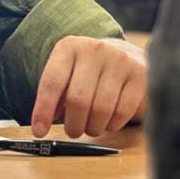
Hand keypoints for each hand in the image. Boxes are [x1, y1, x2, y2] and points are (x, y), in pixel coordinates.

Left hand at [30, 36, 147, 138]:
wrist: (126, 55)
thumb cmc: (89, 73)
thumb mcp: (67, 76)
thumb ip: (54, 97)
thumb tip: (42, 126)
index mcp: (69, 47)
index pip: (52, 82)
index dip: (43, 111)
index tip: (39, 132)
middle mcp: (95, 49)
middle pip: (78, 100)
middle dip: (73, 125)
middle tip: (73, 131)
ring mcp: (119, 60)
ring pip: (101, 109)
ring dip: (93, 128)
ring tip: (91, 127)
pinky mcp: (139, 74)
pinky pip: (122, 112)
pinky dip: (112, 125)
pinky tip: (109, 122)